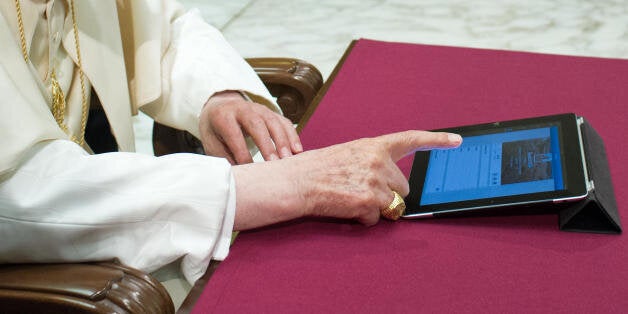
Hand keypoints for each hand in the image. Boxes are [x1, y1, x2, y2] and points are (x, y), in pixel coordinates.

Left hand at [198, 91, 302, 163]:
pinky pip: (284, 122)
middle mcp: (242, 109)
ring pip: (273, 122)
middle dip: (266, 144)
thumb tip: (238, 178)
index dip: (242, 154)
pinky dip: (292, 136)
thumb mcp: (212, 144)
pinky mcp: (271, 112)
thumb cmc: (216, 132)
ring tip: (288, 159)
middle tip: (274, 163)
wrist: (220, 108)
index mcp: (223, 117)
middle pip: (256, 124)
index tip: (250, 172)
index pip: (234, 135)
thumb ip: (224, 158)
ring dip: (283, 141)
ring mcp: (259, 108)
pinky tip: (298, 151)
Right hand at [232, 130, 461, 229]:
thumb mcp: (348, 155)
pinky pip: (377, 218)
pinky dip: (363, 219)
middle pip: (403, 187)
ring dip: (377, 208)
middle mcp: (378, 161)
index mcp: (373, 146)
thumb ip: (373, 163)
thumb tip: (391, 183)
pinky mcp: (369, 201)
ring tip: (351, 198)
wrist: (296, 182)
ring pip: (393, 205)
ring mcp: (375, 181)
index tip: (457, 141)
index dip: (437, 141)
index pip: (411, 139)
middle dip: (388, 194)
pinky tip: (346, 207)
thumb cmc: (317, 169)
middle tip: (361, 191)